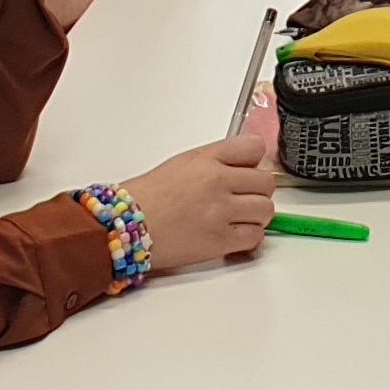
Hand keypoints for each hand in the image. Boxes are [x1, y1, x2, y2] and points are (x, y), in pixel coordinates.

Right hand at [119, 132, 278, 270]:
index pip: (254, 147)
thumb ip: (216, 161)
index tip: (251, 169)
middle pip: (266, 182)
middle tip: (244, 197)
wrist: (124, 226)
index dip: (255, 161)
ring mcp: (220, 212)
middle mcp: (217, 182)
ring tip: (240, 217)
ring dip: (256, 215)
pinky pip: (255, 237)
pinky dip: (250, 237)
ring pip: (265, 210)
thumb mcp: (183, 163)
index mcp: (207, 159)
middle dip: (258, 190)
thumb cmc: (147, 197)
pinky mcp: (219, 241)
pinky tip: (235, 234)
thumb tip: (245, 166)